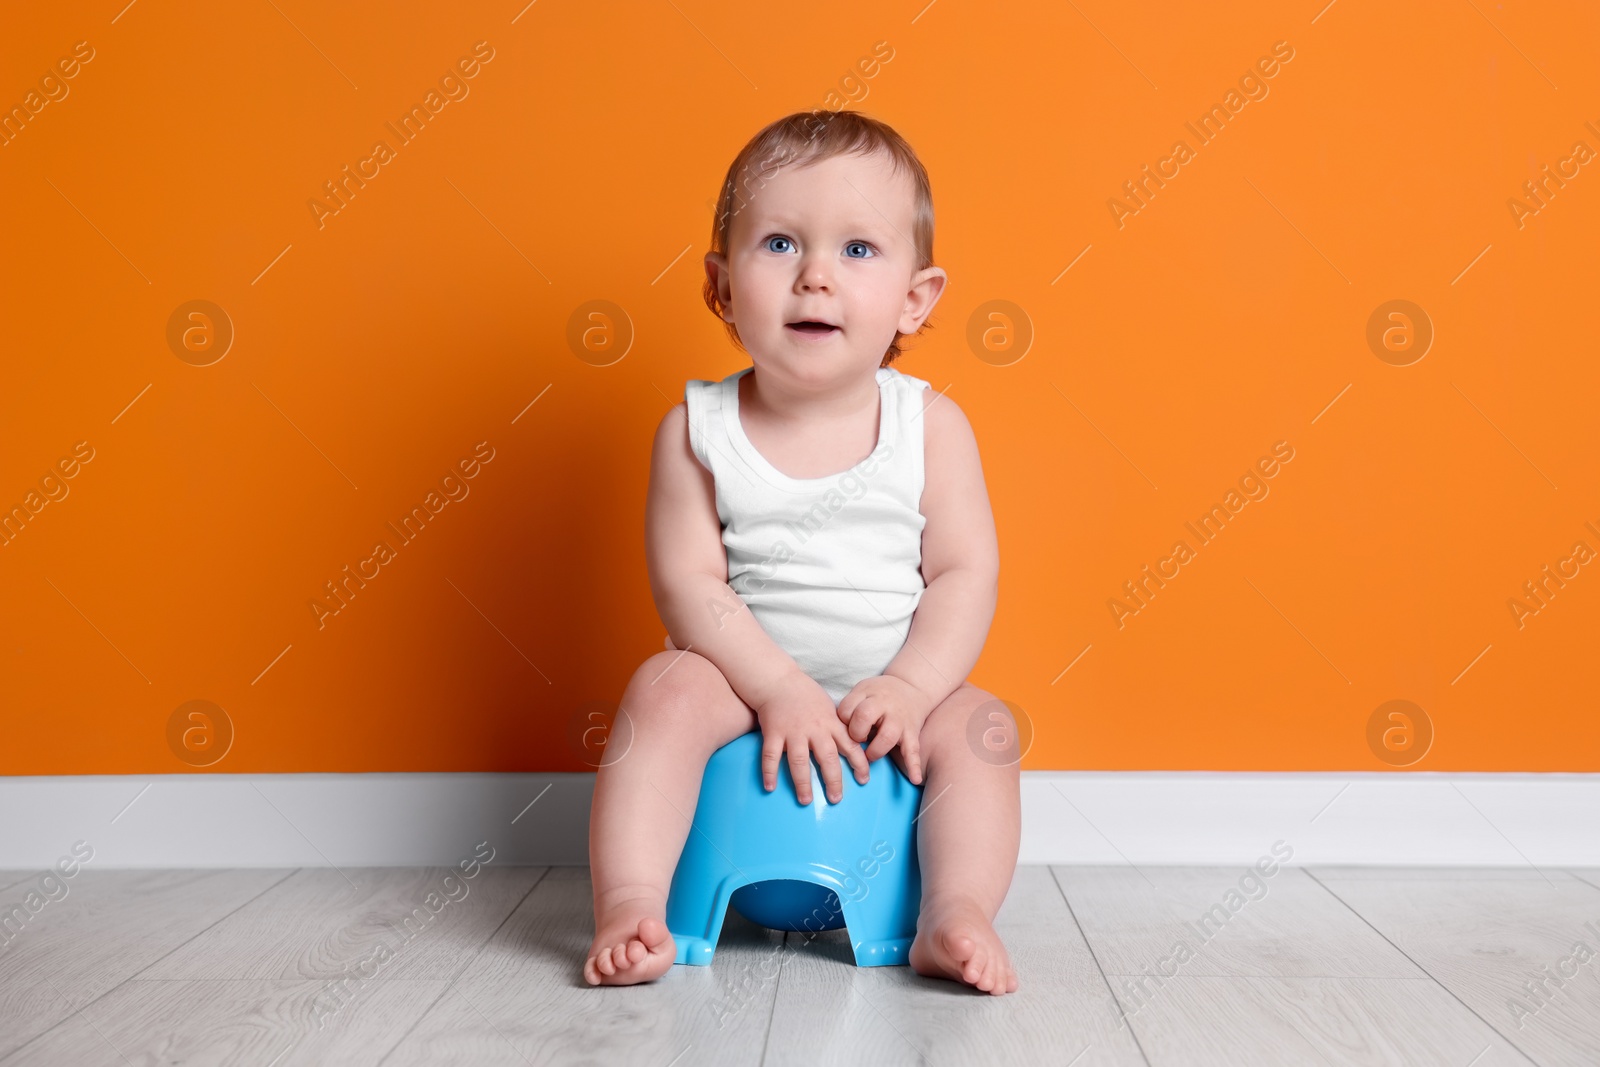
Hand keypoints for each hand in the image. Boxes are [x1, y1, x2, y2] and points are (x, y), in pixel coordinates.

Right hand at [752, 671, 870, 804]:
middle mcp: (814, 729)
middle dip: (833, 780)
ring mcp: (793, 732)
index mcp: (831, 723)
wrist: (780, 681)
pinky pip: (771, 755)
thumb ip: (840, 728)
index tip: (864, 780)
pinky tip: (770, 787)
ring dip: (803, 782)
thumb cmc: (807, 696)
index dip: (859, 763)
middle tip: (836, 799)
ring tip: (806, 800)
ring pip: (799, 761)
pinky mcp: (774, 732)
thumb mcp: (830, 708)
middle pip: (827, 758)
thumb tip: (857, 746)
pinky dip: (769, 772)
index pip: (850, 745)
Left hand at [837, 675, 935, 784]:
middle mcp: (884, 706)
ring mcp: (899, 720)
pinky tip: (915, 778)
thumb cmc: (880, 693)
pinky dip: (914, 766)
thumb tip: (838, 731)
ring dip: (875, 751)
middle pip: (864, 717)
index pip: (846, 710)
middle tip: (858, 740)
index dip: (843, 720)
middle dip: (856, 733)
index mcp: (868, 695)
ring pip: (886, 737)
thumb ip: (850, 707)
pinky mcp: (912, 733)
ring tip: (871, 755)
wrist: (912, 686)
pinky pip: (913, 751)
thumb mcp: (863, 690)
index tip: (847, 725)